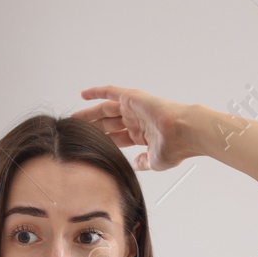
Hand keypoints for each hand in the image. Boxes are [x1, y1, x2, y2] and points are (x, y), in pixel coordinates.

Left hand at [72, 86, 203, 170]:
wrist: (184, 133)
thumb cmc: (175, 147)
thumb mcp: (154, 160)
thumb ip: (143, 161)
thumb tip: (136, 164)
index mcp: (142, 135)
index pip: (117, 138)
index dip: (104, 140)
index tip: (89, 145)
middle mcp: (137, 120)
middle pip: (108, 124)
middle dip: (93, 127)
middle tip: (76, 130)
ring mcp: (134, 108)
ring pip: (105, 110)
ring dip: (89, 113)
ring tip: (74, 117)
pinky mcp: (132, 97)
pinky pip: (111, 92)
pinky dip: (97, 92)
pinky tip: (83, 94)